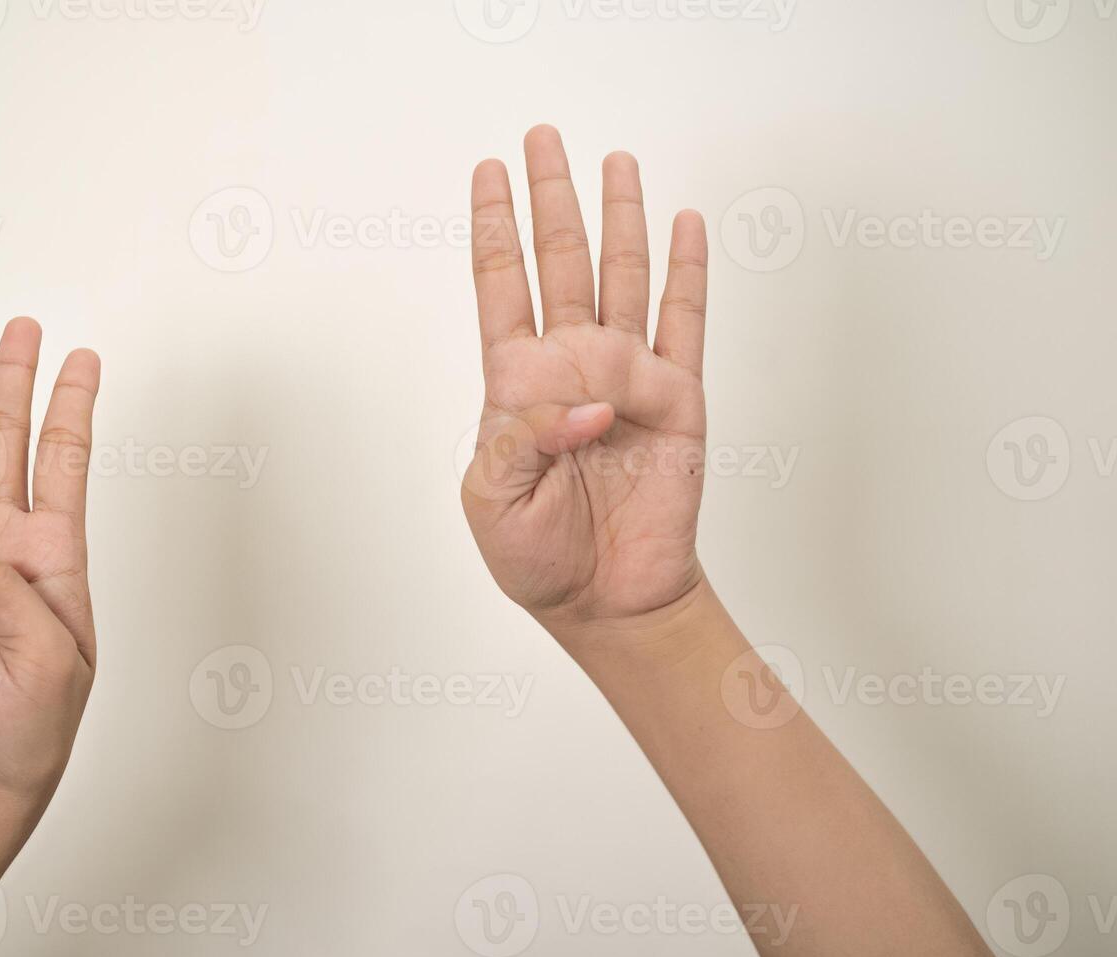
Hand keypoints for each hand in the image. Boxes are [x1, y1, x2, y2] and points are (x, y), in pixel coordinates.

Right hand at [0, 317, 100, 819]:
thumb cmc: (29, 731)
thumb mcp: (47, 666)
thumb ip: (6, 599)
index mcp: (54, 559)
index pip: (65, 462)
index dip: (72, 407)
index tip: (86, 358)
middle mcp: (6, 545)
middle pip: (8, 443)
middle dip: (14, 383)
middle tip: (21, 325)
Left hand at [462, 126, 708, 629]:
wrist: (606, 600)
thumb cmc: (539, 556)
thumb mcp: (495, 497)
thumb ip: (525, 437)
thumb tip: (587, 401)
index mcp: (517, 384)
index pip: (502, 285)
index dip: (494, 227)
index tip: (488, 172)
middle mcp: (572, 366)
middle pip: (560, 261)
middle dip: (553, 198)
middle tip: (545, 138)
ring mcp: (626, 376)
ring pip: (622, 276)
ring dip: (619, 218)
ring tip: (617, 162)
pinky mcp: (678, 398)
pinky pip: (685, 323)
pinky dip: (688, 272)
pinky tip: (684, 225)